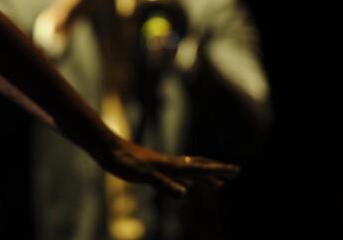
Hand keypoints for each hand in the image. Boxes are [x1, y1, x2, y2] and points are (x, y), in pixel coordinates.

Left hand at [99, 136, 239, 197]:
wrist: (106, 147)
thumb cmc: (123, 161)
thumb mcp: (143, 175)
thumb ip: (163, 184)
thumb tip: (184, 194)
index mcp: (171, 165)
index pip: (200, 168)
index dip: (218, 170)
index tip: (236, 170)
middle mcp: (170, 163)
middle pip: (199, 167)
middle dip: (217, 171)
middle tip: (234, 173)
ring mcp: (162, 164)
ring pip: (189, 170)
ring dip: (205, 176)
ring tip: (217, 183)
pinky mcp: (153, 167)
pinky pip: (176, 174)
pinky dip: (187, 179)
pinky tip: (186, 185)